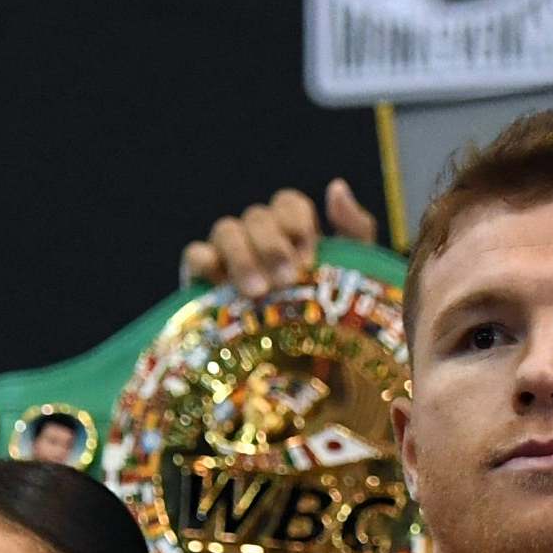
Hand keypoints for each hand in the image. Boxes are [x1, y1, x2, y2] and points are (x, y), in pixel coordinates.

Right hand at [180, 179, 377, 297]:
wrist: (311, 365)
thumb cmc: (335, 315)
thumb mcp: (356, 273)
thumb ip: (354, 228)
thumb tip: (336, 186)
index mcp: (295, 230)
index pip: (288, 203)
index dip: (297, 222)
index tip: (309, 256)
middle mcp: (260, 236)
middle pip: (257, 216)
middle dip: (273, 245)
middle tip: (288, 279)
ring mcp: (229, 255)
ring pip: (226, 229)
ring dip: (243, 256)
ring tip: (260, 292)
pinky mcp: (204, 279)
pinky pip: (196, 254)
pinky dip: (206, 261)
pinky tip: (221, 283)